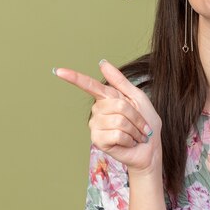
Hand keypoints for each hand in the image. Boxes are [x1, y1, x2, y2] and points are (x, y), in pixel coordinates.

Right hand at [53, 60, 161, 175]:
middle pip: (118, 105)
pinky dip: (129, 139)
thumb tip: (102, 63)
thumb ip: (120, 81)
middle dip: (136, 116)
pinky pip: (117, 134)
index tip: (59, 71)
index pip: (88, 85)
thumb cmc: (145, 123)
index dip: (74, 77)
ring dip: (134, 129)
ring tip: (134, 135)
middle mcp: (98, 110)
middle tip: (140, 125)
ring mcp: (96, 126)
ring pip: (119, 120)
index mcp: (107, 98)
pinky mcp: (98, 140)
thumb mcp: (137, 98)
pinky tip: (128, 142)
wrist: (150, 147)